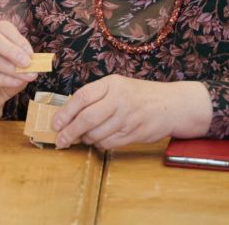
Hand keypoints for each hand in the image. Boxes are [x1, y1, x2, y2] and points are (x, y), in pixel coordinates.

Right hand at [0, 21, 36, 119]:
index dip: (19, 39)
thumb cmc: (4, 74)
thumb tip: (35, 62)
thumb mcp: (16, 64)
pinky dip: (8, 80)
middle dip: (12, 50)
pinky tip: (18, 82)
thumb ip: (24, 61)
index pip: (3, 28)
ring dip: (14, 70)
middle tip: (27, 62)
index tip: (31, 54)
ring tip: (29, 76)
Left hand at [53, 76, 212, 149]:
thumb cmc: (140, 95)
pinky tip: (97, 141)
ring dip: (85, 139)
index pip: (82, 97)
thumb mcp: (118, 86)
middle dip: (70, 132)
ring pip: (98, 133)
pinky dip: (100, 144)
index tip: (55, 124)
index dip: (65, 112)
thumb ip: (96, 96)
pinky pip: (111, 143)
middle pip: (87, 118)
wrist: (173, 104)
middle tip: (60, 140)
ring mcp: (129, 118)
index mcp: (111, 84)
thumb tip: (69, 113)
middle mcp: (119, 100)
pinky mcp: (136, 133)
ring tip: (80, 138)